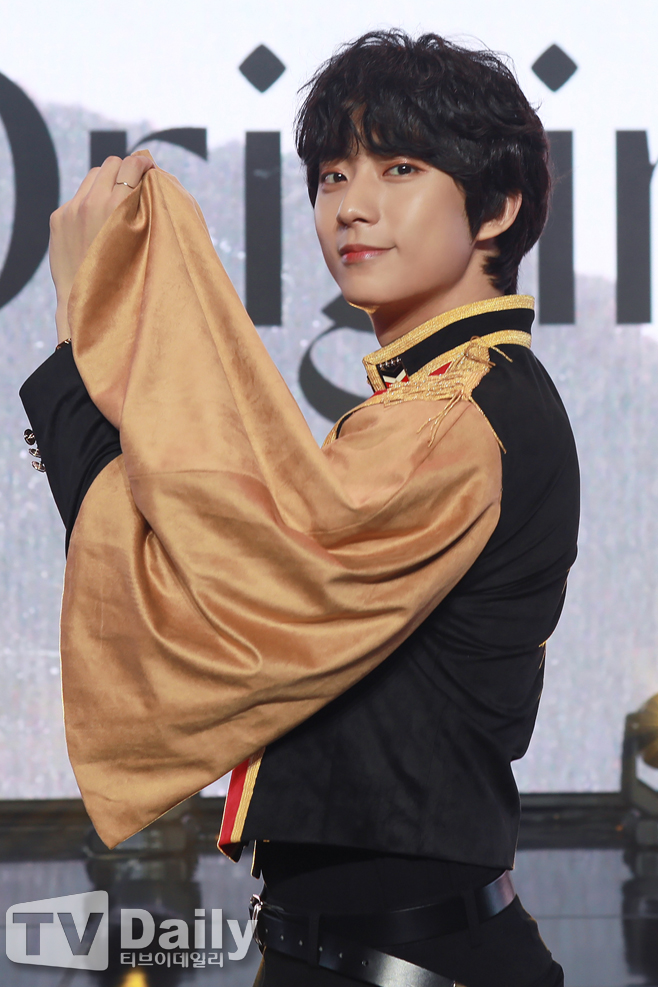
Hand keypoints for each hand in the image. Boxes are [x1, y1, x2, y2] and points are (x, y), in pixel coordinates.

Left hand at [49, 153, 154, 341]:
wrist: (86, 302)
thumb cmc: (125, 279)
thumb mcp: (141, 243)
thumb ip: (141, 210)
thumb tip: (144, 182)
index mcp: (118, 207)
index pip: (132, 165)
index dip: (144, 165)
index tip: (150, 171)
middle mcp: (93, 202)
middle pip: (111, 164)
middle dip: (124, 172)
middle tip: (133, 186)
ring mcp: (72, 209)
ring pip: (93, 175)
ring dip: (106, 183)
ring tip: (114, 203)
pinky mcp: (58, 217)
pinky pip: (78, 196)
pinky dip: (89, 202)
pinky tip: (95, 222)